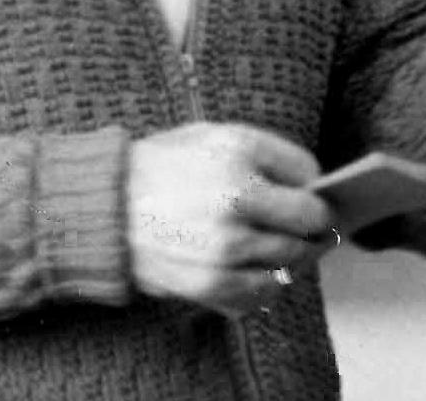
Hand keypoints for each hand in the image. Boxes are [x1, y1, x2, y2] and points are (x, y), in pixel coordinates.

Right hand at [127, 122, 336, 315]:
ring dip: (296, 253)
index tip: (307, 191)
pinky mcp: (213, 283)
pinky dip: (269, 281)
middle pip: (311, 221)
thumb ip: (265, 153)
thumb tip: (314, 183)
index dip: (314, 184)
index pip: (309, 175)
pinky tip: (255, 266)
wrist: (109, 207)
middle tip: (313, 224)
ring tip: (282, 243)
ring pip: (294, 258)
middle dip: (316, 223)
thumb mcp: (212, 135)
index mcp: (239, 152)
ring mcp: (227, 245)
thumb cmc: (164, 166)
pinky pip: (265, 290)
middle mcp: (237, 197)